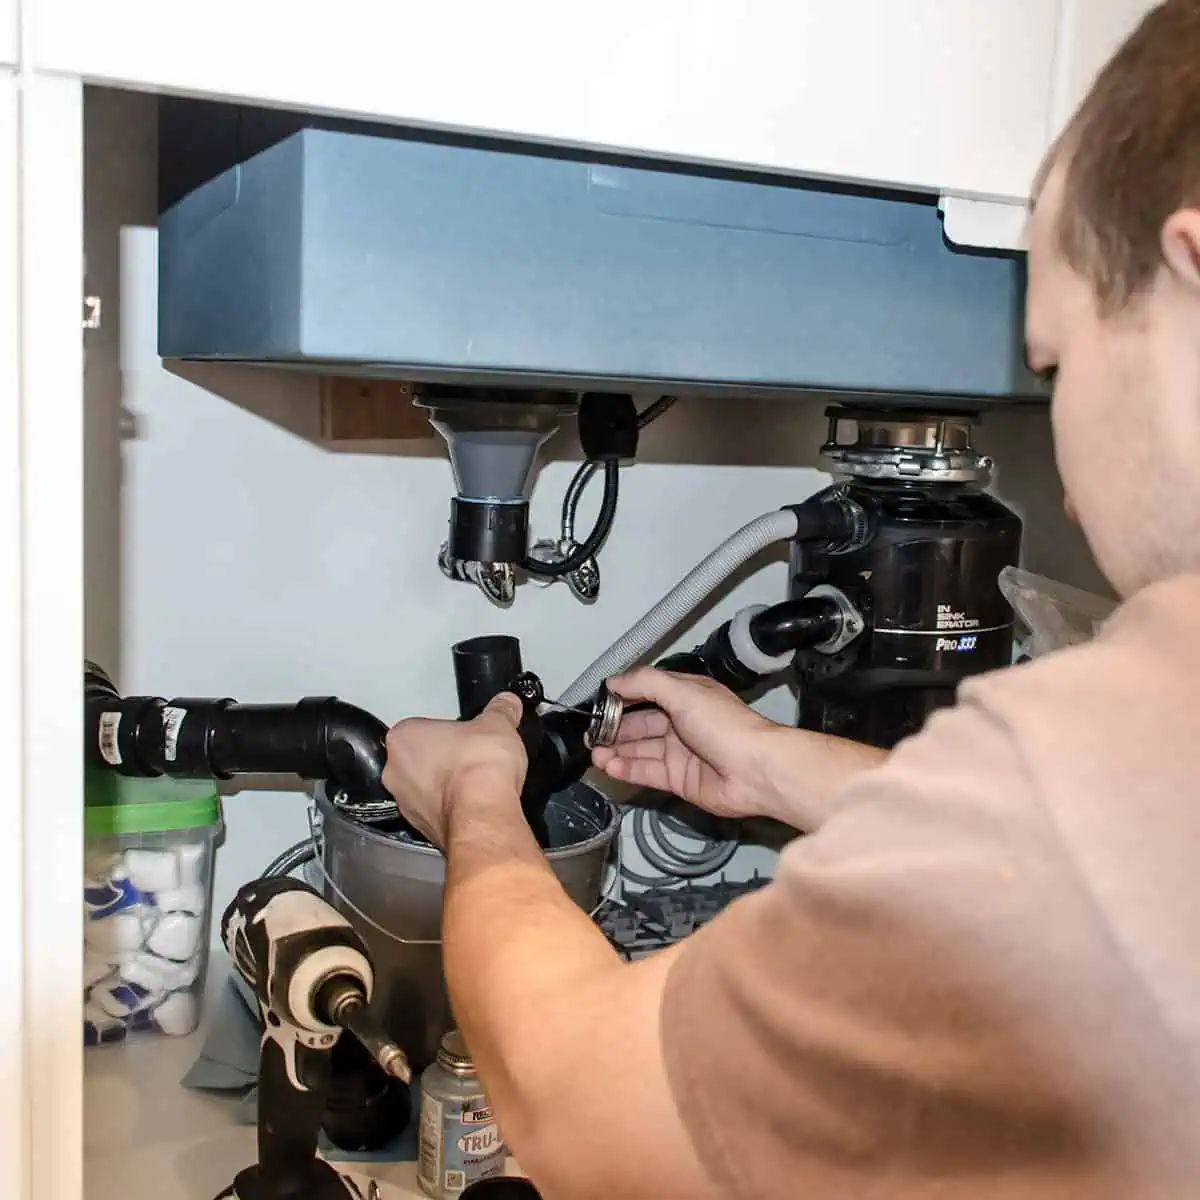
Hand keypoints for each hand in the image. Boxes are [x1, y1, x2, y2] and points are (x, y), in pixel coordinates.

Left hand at [383, 693, 527, 846]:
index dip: (448, 729)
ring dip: (446, 786)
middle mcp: (397, 772)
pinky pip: (437, 813)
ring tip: (477, 781)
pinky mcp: (424, 829)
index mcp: (403, 737)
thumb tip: (506, 704)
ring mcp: (407, 803)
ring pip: (424, 789)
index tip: (465, 734)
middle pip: (419, 759)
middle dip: (443, 758)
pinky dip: (454, 809)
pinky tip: (476, 803)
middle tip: (470, 756)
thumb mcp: (497, 724)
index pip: (422, 726)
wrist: (484, 814)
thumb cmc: (478, 770)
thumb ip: (500, 710)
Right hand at [590, 669, 790, 821]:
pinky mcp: (679, 780)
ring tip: (594, 752)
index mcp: (686, 696)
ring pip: (640, 750)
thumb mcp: (684, 692)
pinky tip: (608, 766)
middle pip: (640, 724)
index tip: (598, 703)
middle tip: (590, 734)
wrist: (755, 770)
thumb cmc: (723, 725)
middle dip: (614, 728)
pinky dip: (626, 770)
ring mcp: (680, 753)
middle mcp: (681, 723)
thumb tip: (613, 681)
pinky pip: (647, 772)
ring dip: (616, 751)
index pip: (646, 693)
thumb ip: (646, 683)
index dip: (622, 697)